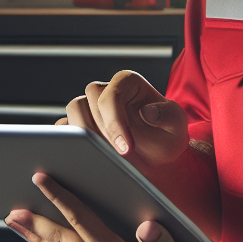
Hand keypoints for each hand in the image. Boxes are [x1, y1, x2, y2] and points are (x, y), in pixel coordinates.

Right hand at [57, 70, 189, 168]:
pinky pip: (65, 128)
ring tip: (103, 157)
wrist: (157, 155)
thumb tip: (148, 112)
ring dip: (84, 136)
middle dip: (99, 131)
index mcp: (127, 83)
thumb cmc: (167, 136)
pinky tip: (87, 159)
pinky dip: (70, 142)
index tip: (126, 148)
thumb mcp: (177, 126)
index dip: (115, 122)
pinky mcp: (80, 125)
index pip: (111, 95)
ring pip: (72, 111)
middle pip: (85, 100)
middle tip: (115, 155)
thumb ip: (168, 116)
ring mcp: (90, 107)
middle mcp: (105, 91)